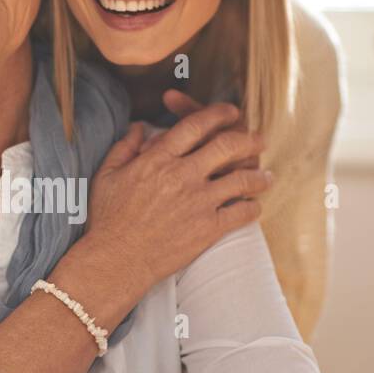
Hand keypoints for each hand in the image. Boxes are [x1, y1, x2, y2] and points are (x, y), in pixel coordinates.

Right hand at [84, 101, 271, 297]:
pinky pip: (241, 213)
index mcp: (158, 159)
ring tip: (266, 175)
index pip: (196, 125)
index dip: (218, 114)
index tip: (230, 112)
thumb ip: (124, 147)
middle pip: (227, 146)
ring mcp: (198, 202)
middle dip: (248, 139)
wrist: (116, 259)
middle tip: (258, 139)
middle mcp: (182, 175)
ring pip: (241, 179)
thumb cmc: (108, 219)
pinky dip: (253, 208)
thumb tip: (138, 127)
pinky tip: (256, 206)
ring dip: (258, 175)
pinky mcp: (208, 228)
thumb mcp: (107, 175)